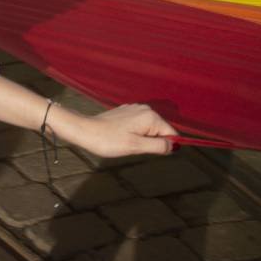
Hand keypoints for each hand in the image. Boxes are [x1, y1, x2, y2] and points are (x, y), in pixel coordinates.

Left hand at [52, 103, 177, 158]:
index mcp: (150, 117)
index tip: (148, 152)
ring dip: (144, 139)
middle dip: (153, 142)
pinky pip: (140, 125)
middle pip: (161, 130)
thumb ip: (158, 146)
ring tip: (128, 143)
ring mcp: (135, 109)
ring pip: (150, 128)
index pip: (171, 133)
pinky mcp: (127, 112)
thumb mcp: (135, 146)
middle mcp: (145, 109)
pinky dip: (136, 133)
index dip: (165, 146)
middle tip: (135, 147)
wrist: (85, 130)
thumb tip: (174, 146)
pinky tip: (123, 138)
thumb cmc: (109, 141)